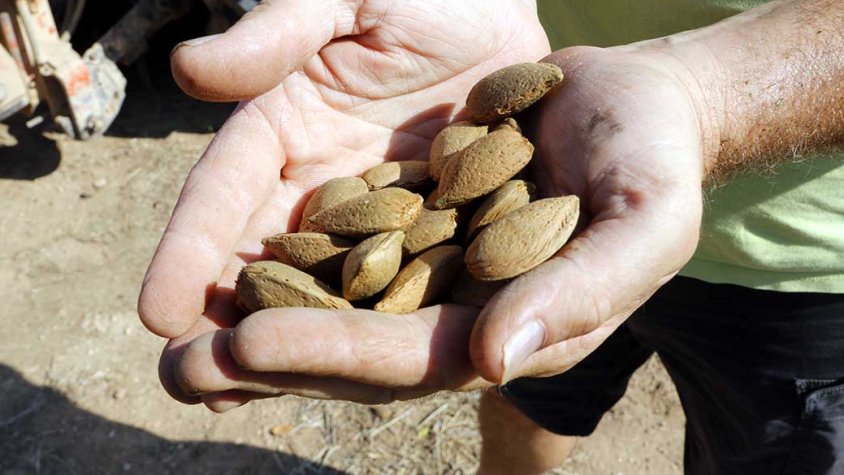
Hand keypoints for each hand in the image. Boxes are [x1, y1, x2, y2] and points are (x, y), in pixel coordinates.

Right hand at [137, 0, 549, 408]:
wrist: (496, 12)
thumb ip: (277, 34)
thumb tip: (189, 70)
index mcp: (282, 127)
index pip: (226, 191)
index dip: (190, 247)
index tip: (157, 310)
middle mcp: (317, 183)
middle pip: (260, 257)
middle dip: (220, 318)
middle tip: (183, 381)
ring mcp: (372, 217)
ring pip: (320, 287)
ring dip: (284, 342)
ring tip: (241, 398)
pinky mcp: (428, 235)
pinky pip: (397, 288)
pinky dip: (368, 332)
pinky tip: (348, 378)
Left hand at [153, 43, 709, 411]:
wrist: (633, 104)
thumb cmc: (652, 165)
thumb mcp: (645, 225)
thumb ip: (581, 295)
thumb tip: (492, 364)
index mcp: (509, 325)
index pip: (412, 356)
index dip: (335, 354)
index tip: (250, 347)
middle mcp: (455, 308)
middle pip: (353, 345)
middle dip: (269, 358)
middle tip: (180, 370)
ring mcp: (425, 261)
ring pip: (329, 298)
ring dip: (252, 313)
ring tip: (172, 326)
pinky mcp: (405, 213)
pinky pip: (331, 236)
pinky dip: (277, 250)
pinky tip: (219, 257)